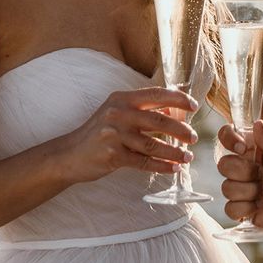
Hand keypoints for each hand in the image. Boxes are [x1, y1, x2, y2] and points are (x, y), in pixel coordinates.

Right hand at [57, 86, 198, 183]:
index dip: (178, 100)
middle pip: (159, 121)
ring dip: (174, 152)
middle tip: (193, 137)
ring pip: (153, 144)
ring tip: (187, 157)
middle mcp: (118, 113)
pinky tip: (173, 168)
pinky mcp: (112, 156)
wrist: (69, 154)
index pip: (156, 94)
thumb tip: (174, 111)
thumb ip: (142, 110)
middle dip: (181, 130)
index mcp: (122, 98)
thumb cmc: (99, 132)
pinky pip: (143, 162)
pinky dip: (161, 166)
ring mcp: (114, 135)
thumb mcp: (117, 112)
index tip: (194, 106)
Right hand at [217, 119, 262, 241]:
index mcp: (253, 150)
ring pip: (226, 187)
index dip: (228, 139)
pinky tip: (258, 207)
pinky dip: (245, 209)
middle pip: (223, 164)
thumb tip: (258, 123)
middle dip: (242, 171)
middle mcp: (243, 167)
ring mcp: (241, 188)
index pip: (227, 137)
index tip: (241, 148)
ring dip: (247, 192)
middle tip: (260, 174)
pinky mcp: (241, 208)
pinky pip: (230, 208)